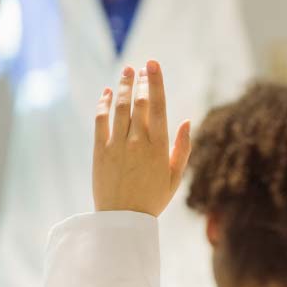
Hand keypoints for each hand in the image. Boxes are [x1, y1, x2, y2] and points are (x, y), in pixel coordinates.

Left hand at [93, 61, 190, 216]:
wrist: (122, 221)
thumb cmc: (152, 199)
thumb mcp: (175, 177)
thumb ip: (183, 148)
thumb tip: (186, 120)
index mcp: (159, 147)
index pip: (158, 106)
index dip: (155, 82)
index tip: (153, 65)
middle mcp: (138, 142)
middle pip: (139, 103)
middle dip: (140, 81)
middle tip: (141, 67)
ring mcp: (117, 145)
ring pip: (120, 108)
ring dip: (123, 86)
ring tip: (126, 71)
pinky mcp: (100, 151)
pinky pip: (101, 121)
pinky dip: (104, 103)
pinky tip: (107, 92)